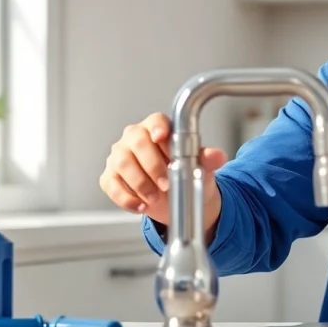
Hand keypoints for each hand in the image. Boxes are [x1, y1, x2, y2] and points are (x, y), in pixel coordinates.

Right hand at [99, 112, 226, 230]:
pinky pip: (111, 184)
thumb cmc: (186, 173)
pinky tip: (141, 206)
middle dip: (152, 165)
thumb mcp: (201, 167)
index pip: (155, 121)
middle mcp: (135, 138)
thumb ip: (207, 159)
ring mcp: (120, 156)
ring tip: (155, 198)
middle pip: (136, 142)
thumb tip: (217, 156)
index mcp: (158, 128)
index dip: (157, 127)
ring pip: (121, 163)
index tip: (162, 137)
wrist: (177, 198)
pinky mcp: (110, 176)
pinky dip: (126, 198)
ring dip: (139, 183)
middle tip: (166, 184)